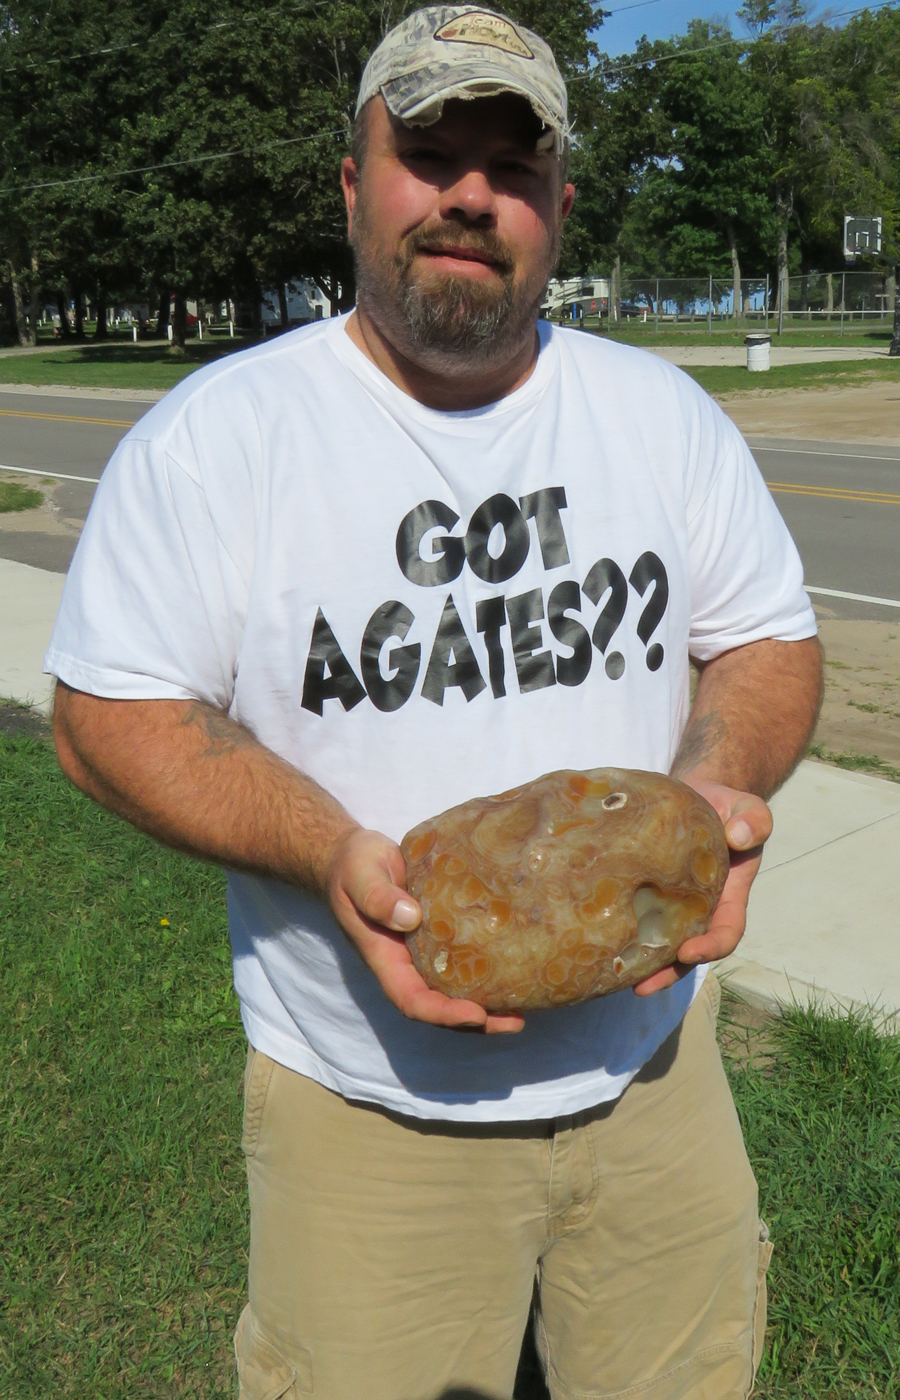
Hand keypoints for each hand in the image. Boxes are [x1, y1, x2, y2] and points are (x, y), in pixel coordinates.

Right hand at [326, 828, 524, 1033]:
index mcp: (384, 958)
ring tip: (524, 1006)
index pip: (412, 1000)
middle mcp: (405, 963)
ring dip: (487, 1004)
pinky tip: (515, 968)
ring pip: (453, 989)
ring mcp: (422, 951)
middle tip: (516, 1020)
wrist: (353, 856)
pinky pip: (461, 961)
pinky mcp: (438, 934)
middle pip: (439, 1006)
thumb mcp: (360, 876)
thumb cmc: (352, 866)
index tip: (475, 1013)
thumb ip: (377, 897)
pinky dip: (487, 971)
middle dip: (476, 1020)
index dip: (443, 1013)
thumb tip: (410, 918)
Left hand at [633, 780, 771, 996]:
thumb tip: (740, 836)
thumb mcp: (745, 807)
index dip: (710, 946)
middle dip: (669, 971)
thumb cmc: (725, 804)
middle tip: (642, 985)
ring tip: (615, 979)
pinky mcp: (645, 891)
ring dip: (642, 964)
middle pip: (687, 951)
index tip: (688, 951)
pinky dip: (623, 933)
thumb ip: (753, 819)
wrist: (698, 792)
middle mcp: (700, 907)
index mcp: (729, 896)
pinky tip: (597, 942)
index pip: (726, 931)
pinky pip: (635, 916)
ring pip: (659, 943)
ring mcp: (672, 903)